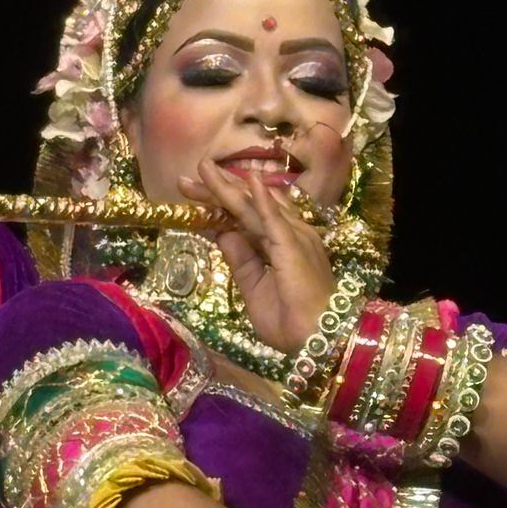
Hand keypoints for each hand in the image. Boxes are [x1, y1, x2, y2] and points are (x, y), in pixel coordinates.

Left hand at [179, 160, 335, 354]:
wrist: (316, 340)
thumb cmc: (289, 320)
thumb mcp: (253, 285)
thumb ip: (240, 258)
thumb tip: (221, 233)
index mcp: (281, 244)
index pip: (247, 214)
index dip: (220, 202)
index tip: (193, 192)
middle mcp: (289, 233)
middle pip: (247, 204)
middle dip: (217, 189)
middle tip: (189, 175)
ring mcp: (293, 236)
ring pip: (253, 206)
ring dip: (229, 187)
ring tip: (204, 168)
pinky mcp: (294, 245)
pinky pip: (274, 219)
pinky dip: (262, 199)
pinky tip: (250, 180)